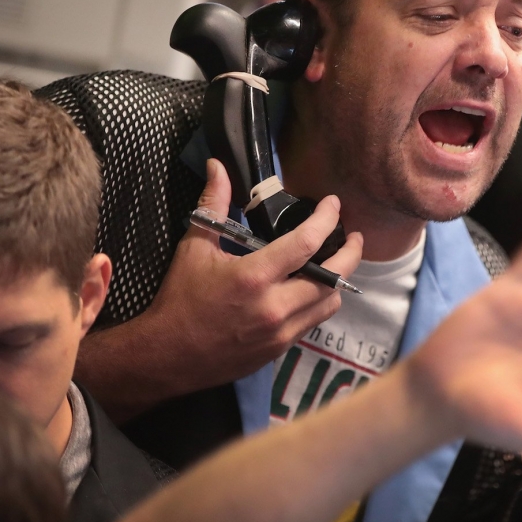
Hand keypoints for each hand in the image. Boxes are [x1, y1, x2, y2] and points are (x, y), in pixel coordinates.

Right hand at [79, 159, 362, 417]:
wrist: (167, 356)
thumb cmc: (180, 298)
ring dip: (337, 281)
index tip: (333, 204)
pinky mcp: (280, 349)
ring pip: (329, 303)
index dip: (326, 219)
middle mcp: (275, 306)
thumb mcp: (195, 247)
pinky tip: (313, 288)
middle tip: (354, 236)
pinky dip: (318, 302)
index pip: (306, 243)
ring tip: (335, 263)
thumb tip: (217, 166)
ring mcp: (281, 332)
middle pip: (332, 278)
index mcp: (254, 277)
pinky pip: (313, 322)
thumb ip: (213, 204)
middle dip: (350, 253)